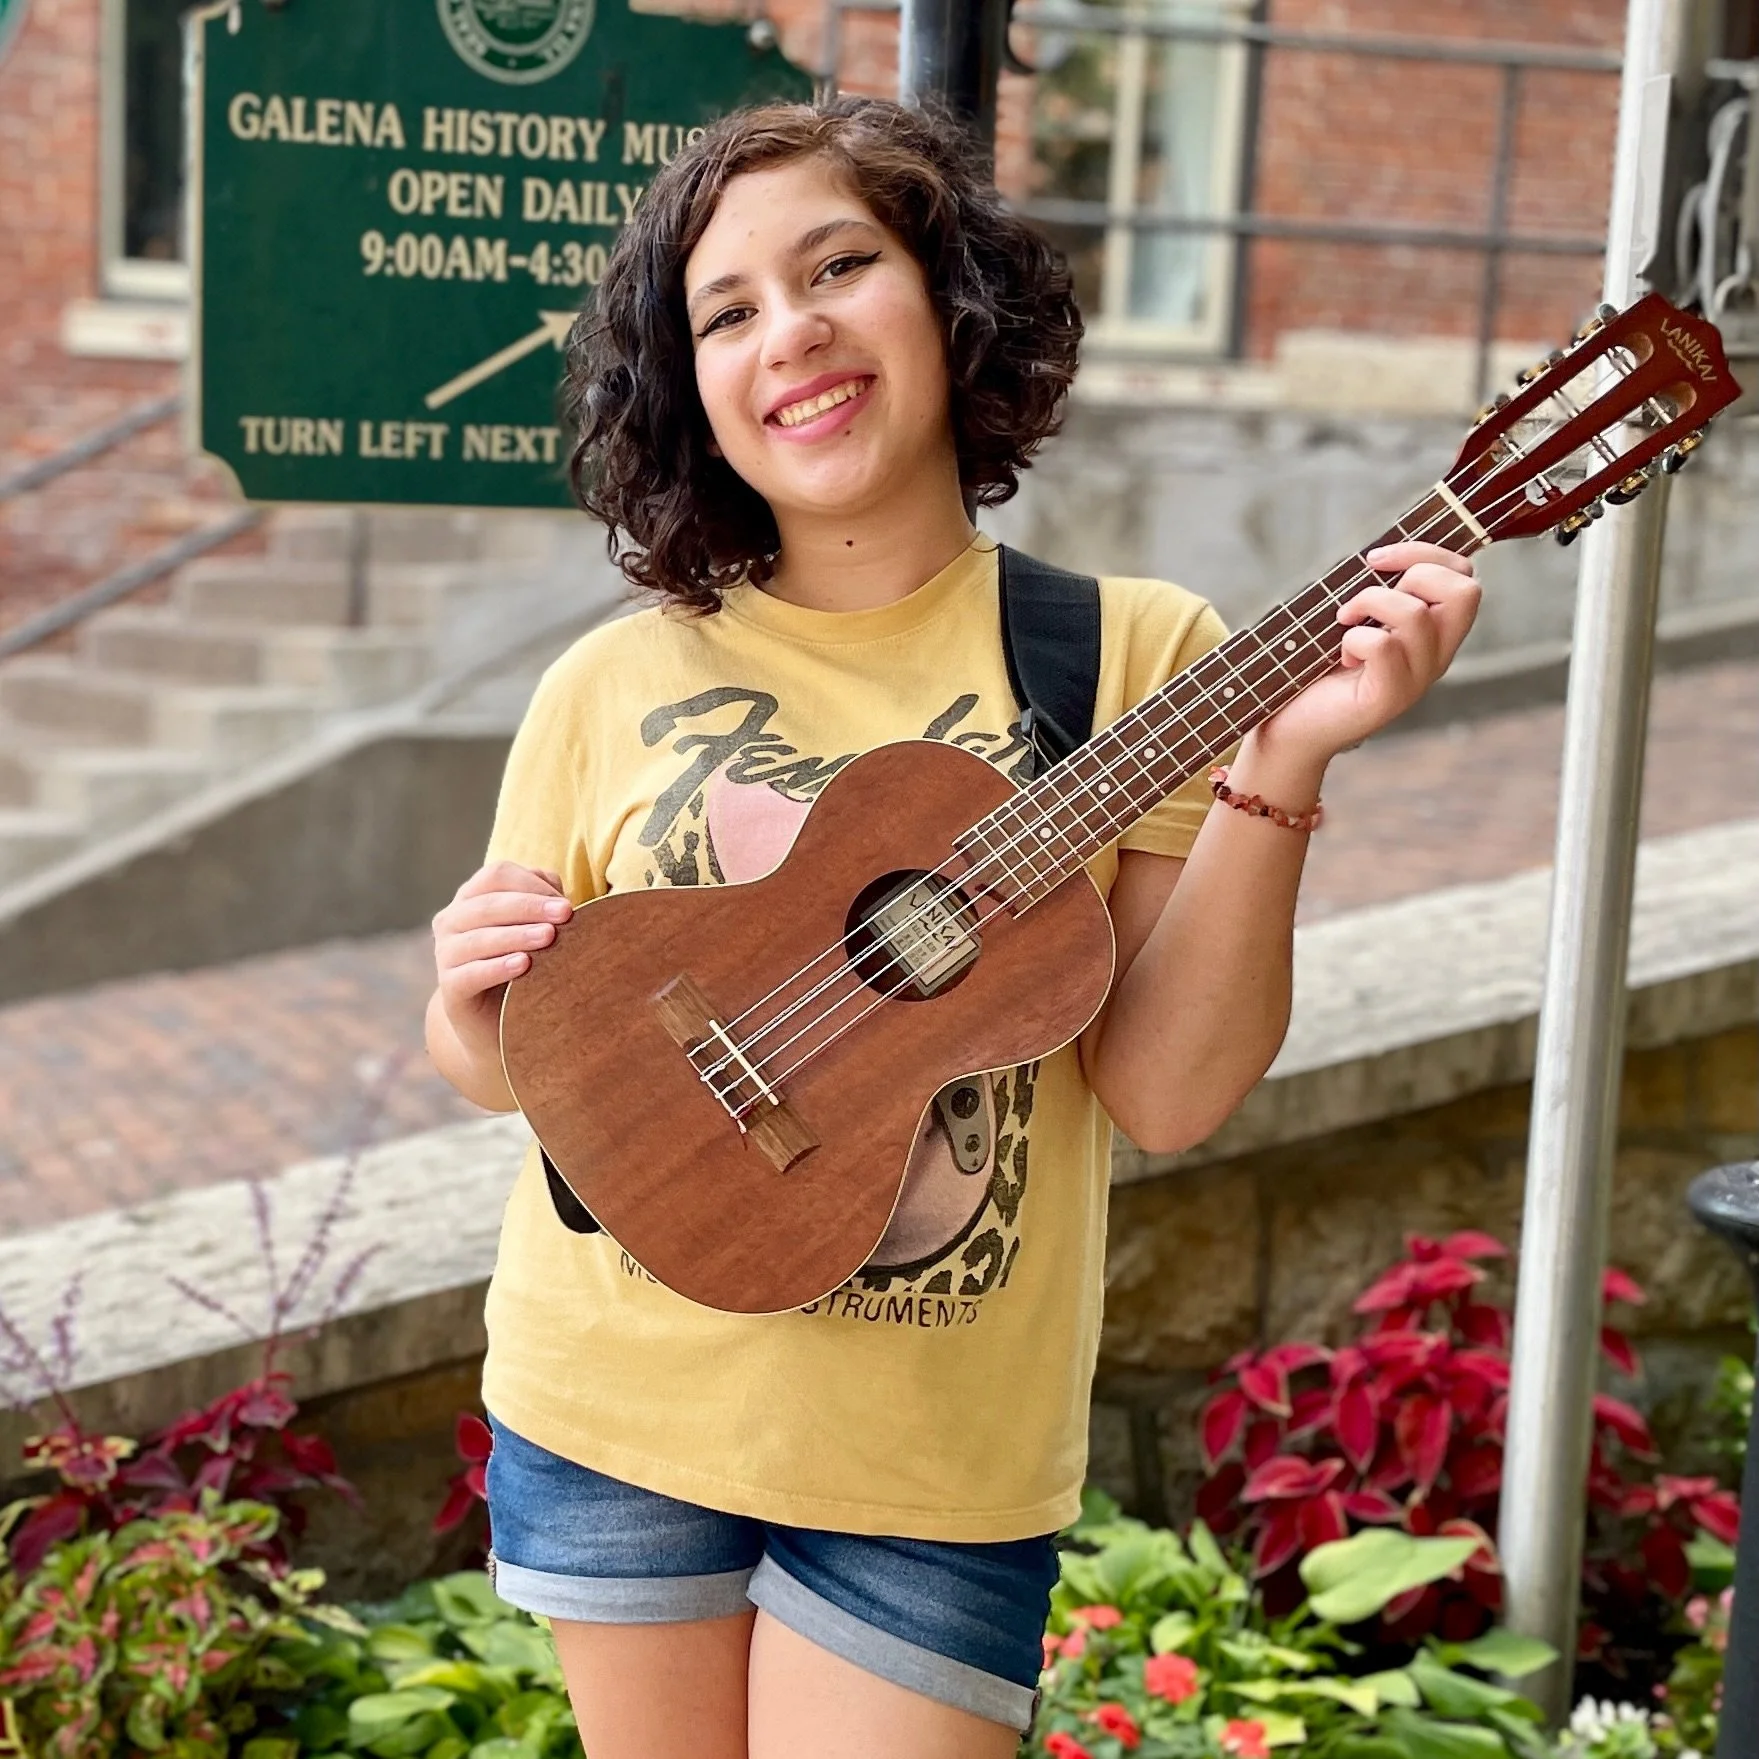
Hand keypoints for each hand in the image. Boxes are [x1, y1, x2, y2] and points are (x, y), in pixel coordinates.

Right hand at [431, 860, 572, 1043]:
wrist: (502, 1022)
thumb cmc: (527, 966)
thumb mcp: (536, 929)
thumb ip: (543, 902)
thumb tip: (555, 889)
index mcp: (472, 897)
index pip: (497, 876)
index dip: (531, 884)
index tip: (566, 902)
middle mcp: (452, 921)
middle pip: (489, 904)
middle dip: (530, 907)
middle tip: (566, 914)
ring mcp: (445, 954)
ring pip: (478, 938)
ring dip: (517, 935)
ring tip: (549, 936)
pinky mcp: (449, 989)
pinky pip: (469, 974)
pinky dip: (497, 968)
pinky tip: (523, 965)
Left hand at [1255, 541, 1480, 763]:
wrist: (1292, 725)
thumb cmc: (1319, 667)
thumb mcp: (1359, 619)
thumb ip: (1382, 591)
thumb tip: (1381, 554)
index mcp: (1436, 632)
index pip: (1465, 575)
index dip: (1426, 552)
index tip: (1376, 559)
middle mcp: (1437, 656)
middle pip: (1465, 590)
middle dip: (1411, 573)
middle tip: (1366, 596)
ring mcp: (1417, 679)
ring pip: (1416, 614)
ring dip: (1369, 602)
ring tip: (1343, 623)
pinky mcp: (1389, 698)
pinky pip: (1384, 645)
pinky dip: (1354, 638)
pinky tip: (1343, 656)